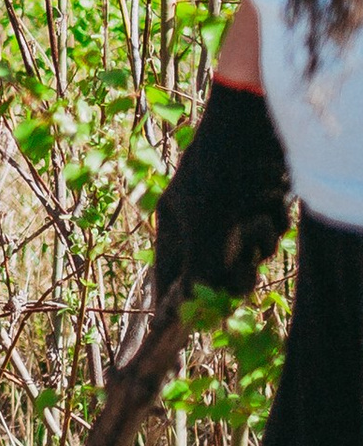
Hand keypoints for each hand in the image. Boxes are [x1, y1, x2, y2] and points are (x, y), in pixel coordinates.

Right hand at [152, 83, 289, 302]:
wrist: (255, 125)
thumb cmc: (220, 170)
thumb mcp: (206, 223)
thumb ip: (200, 266)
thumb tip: (194, 305)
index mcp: (174, 225)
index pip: (172, 274)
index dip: (181, 298)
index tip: (195, 321)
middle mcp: (200, 223)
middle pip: (220, 270)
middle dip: (236, 265)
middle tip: (246, 261)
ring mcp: (232, 214)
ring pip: (251, 251)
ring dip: (261, 237)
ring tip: (257, 212)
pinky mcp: (260, 205)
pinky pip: (271, 231)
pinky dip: (274, 219)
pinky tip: (272, 197)